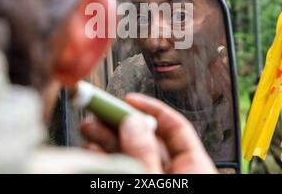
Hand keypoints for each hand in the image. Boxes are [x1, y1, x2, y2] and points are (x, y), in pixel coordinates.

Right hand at [80, 93, 216, 173]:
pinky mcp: (134, 183)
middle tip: (98, 112)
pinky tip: (92, 151)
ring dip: (106, 139)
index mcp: (194, 169)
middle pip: (146, 138)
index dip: (151, 109)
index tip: (128, 99)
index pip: (176, 127)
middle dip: (120, 122)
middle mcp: (172, 172)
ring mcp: (152, 178)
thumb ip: (146, 153)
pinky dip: (105, 158)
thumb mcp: (159, 179)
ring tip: (88, 129)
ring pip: (128, 153)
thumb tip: (133, 124)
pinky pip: (120, 167)